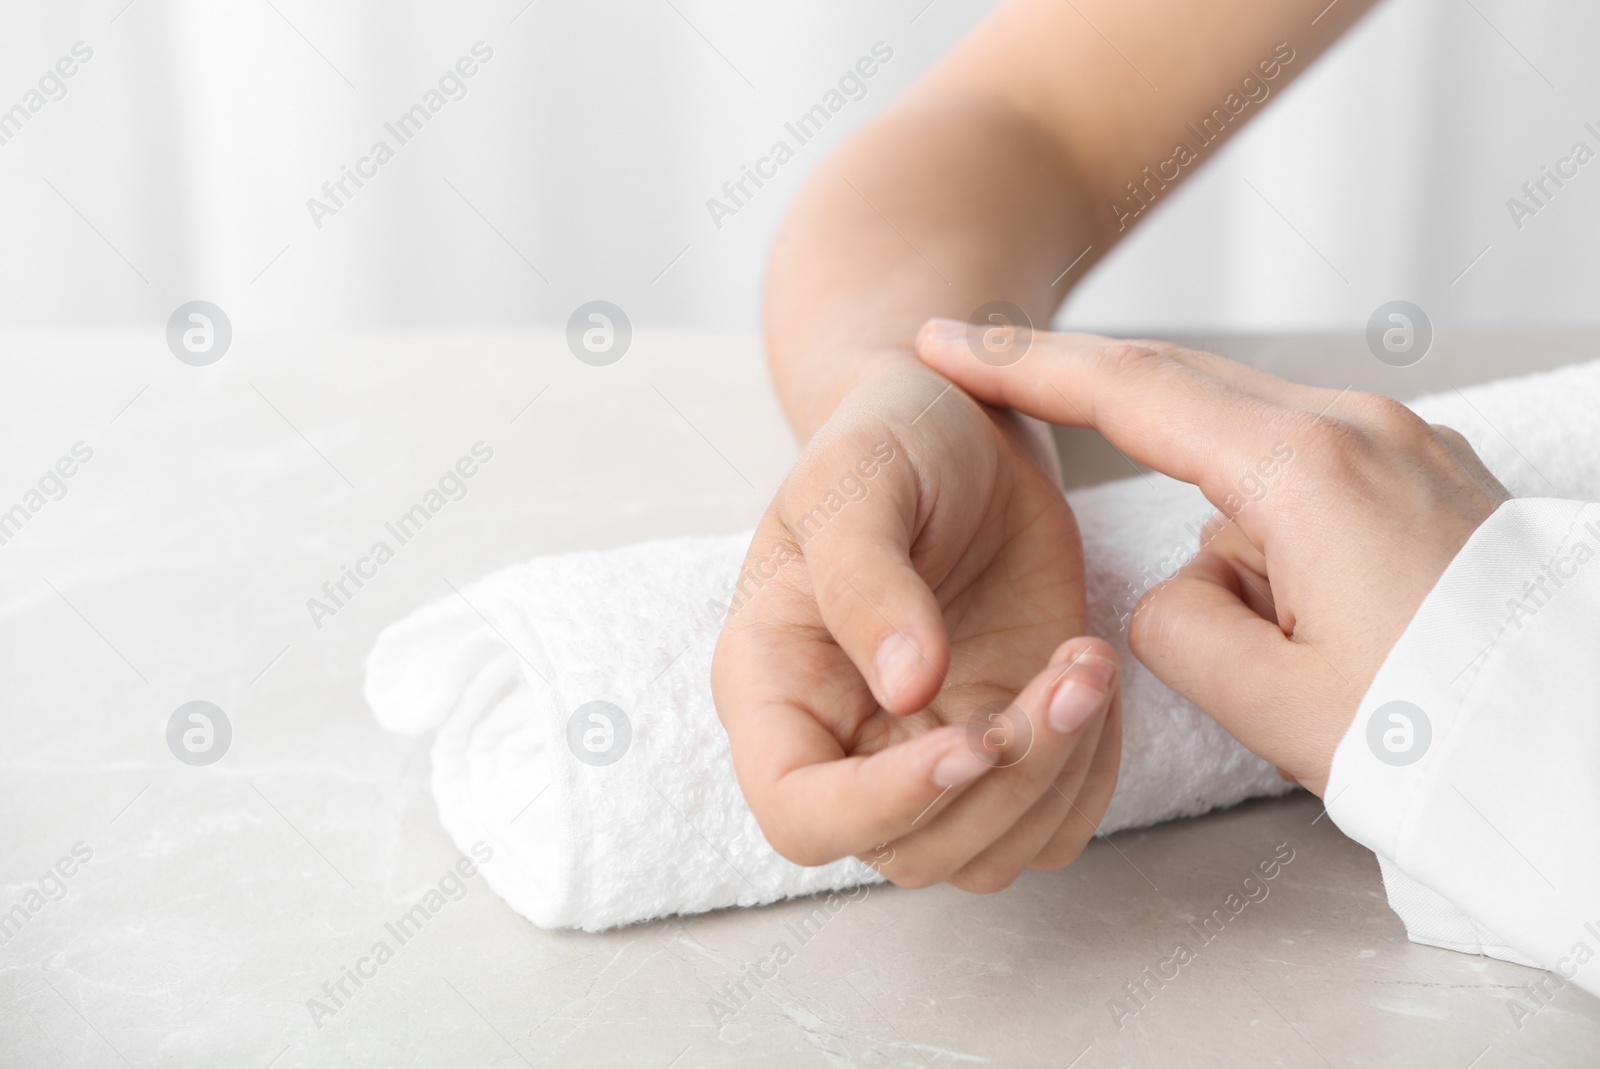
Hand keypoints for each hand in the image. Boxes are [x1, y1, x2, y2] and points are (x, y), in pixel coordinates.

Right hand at [711, 363, 1121, 890]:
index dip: (879, 806)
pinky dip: (1092, 775)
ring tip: (1088, 662)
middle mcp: (845, 743)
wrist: (962, 427)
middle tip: (1066, 674)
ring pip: (990, 854)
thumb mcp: (856, 480)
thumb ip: (864, 578)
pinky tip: (1093, 679)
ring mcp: (927, 753)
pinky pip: (1053, 825)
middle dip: (1004, 783)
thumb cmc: (887, 440)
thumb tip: (905, 687)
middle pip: (911, 850)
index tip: (968, 742)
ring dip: (1059, 777)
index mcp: (776, 687)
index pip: (799, 812)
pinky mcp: (1003, 746)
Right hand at [916, 322, 1510, 795]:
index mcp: (1308, 475)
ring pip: (1250, 458)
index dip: (1027, 366)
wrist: (1579, 744)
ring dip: (1225, 531)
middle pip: (1184, 389)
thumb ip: (1175, 625)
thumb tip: (1181, 582)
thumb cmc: (1441, 731)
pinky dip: (1273, 529)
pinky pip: (1309, 479)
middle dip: (1087, 388)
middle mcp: (1358, 430)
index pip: (1134, 393)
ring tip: (1291, 647)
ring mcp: (1401, 443)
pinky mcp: (1426, 473)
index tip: (949, 345)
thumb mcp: (1270, 702)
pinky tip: (1322, 622)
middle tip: (990, 378)